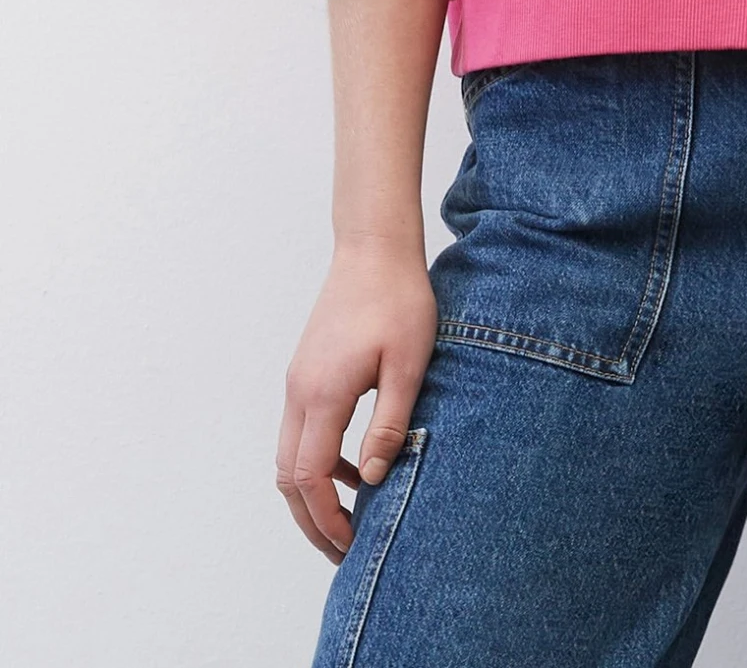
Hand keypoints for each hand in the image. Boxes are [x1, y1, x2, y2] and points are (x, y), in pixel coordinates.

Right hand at [277, 236, 438, 562]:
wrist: (374, 248)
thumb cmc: (398, 300)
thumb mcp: (408, 365)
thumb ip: (389, 424)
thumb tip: (373, 479)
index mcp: (323, 394)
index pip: (308, 477)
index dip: (325, 519)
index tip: (350, 544)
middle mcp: (299, 391)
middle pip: (288, 476)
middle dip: (311, 519)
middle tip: (342, 549)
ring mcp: (298, 379)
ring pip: (289, 455)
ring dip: (311, 491)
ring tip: (349, 515)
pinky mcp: (306, 369)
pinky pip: (300, 429)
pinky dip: (316, 459)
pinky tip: (352, 464)